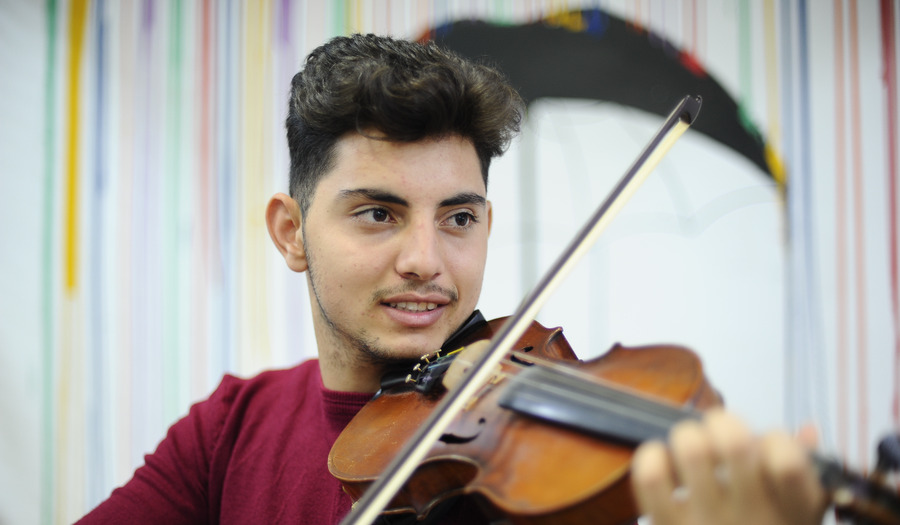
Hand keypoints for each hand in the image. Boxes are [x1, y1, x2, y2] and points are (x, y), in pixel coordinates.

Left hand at [630, 409, 827, 524]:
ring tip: (691, 446)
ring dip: (689, 435)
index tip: (768, 447)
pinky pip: (650, 476)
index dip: (777, 440)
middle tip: (720, 433)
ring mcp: (705, 523)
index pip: (790, 463)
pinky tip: (663, 461)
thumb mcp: (800, 516)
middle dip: (725, 423)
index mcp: (793, 511)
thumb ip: (804, 471)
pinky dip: (652, 455)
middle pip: (734, 443)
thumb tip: (807, 430)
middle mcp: (751, 517)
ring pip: (691, 449)